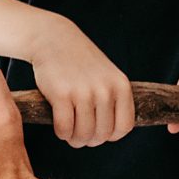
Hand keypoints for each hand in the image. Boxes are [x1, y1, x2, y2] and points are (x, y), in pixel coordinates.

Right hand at [27, 17, 133, 147]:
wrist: (54, 39)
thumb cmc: (80, 62)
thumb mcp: (107, 76)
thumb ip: (113, 101)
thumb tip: (110, 135)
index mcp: (121, 86)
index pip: (124, 127)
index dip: (110, 136)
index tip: (99, 131)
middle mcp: (105, 90)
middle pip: (102, 134)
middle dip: (90, 140)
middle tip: (80, 134)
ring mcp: (83, 92)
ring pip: (83, 134)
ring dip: (75, 140)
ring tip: (70, 133)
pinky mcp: (61, 94)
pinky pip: (65, 128)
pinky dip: (62, 134)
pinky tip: (60, 127)